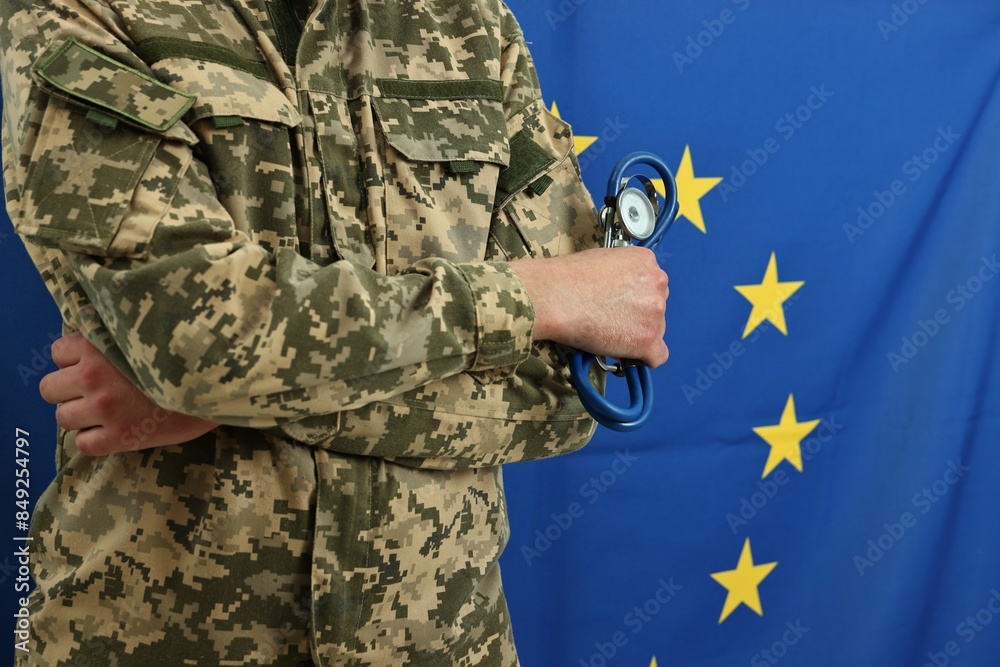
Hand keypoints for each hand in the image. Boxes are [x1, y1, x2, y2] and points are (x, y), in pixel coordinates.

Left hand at [38, 332, 218, 455]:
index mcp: (100, 345)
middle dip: (70, 390)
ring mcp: (105, 408)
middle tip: (97, 392)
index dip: (76, 360)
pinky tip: (115, 431)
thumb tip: (97, 340)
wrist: (221, 383)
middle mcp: (94, 376)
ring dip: (82, 416)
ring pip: (63, 417)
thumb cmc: (189, 355)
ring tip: (108, 413)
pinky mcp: (119, 437)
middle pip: (50, 388)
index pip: (58, 352)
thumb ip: (119, 334)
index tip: (97, 364)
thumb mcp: (150, 333)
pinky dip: (95, 440)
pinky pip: (83, 444)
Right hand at [511, 246, 668, 366]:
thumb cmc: (568, 278)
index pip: (652, 285)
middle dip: (638, 316)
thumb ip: (621, 275)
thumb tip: (620, 294)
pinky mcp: (647, 339)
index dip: (634, 298)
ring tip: (608, 334)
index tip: (620, 305)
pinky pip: (658, 356)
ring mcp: (654, 313)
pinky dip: (643, 358)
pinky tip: (627, 355)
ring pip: (656, 330)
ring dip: (636, 335)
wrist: (556, 297)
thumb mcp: (603, 259)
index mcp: (646, 262)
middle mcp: (657, 284)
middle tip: (612, 320)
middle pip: (656, 307)